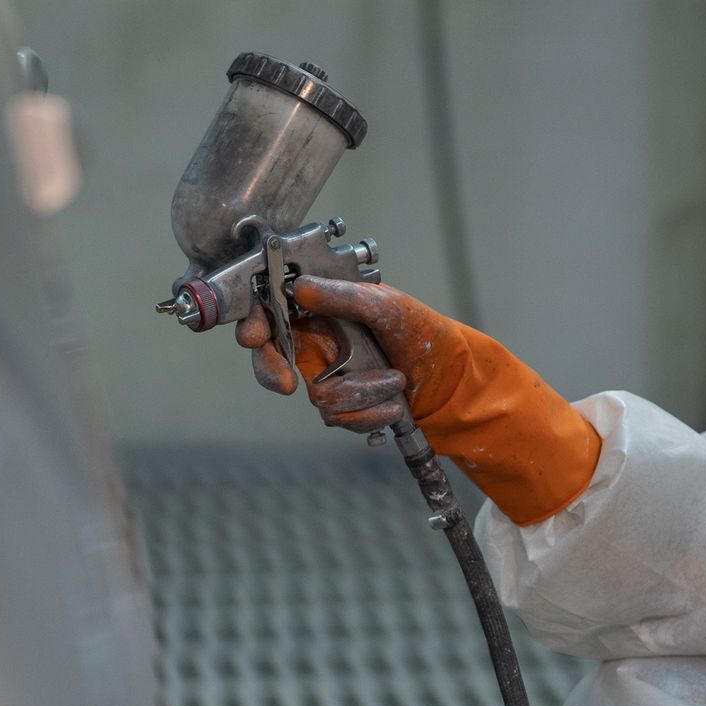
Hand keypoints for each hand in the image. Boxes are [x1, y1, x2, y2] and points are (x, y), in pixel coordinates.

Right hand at [236, 273, 600, 525]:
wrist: (453, 378)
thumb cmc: (422, 331)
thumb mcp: (384, 304)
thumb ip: (339, 296)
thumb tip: (300, 287)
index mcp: (322, 311)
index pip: (270, 315)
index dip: (253, 325)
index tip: (252, 336)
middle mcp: (319, 344)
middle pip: (272, 361)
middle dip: (276, 372)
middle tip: (290, 383)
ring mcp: (330, 377)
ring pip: (316, 396)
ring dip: (360, 393)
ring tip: (394, 381)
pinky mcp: (345, 407)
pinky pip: (339, 418)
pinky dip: (370, 413)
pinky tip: (393, 402)